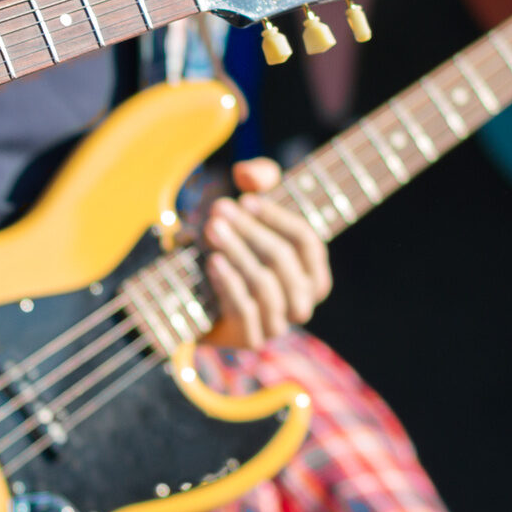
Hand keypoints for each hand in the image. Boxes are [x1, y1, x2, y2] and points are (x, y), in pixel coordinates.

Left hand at [201, 158, 332, 348]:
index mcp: (313, 274)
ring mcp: (278, 323)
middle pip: (283, 260)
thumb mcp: (249, 208)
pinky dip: (229, 282)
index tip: (245, 197)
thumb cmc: (233, 247)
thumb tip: (248, 173)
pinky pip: (245, 309)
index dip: (277, 217)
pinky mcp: (251, 338)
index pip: (307, 243)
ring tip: (211, 229)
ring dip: (237, 252)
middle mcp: (302, 302)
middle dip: (250, 231)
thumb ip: (258, 179)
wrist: (198, 302)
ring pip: (264, 284)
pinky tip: (212, 260)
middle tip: (218, 209)